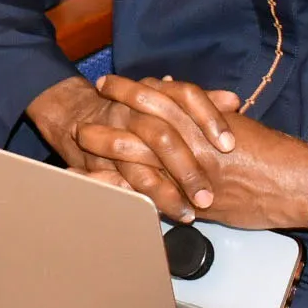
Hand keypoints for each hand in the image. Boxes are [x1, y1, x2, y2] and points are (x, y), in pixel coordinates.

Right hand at [27, 75, 231, 217]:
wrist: (74, 114)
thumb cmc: (129, 108)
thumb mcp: (162, 98)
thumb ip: (198, 102)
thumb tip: (232, 101)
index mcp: (152, 92)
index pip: (185, 96)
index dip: (208, 118)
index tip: (229, 144)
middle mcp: (131, 111)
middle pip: (162, 136)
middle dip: (186, 168)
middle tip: (209, 194)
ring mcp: (113, 137)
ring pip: (139, 166)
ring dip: (165, 193)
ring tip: (190, 214)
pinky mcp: (98, 163)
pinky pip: (121, 184)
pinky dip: (142, 199)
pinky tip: (161, 215)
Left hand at [85, 74, 307, 229]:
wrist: (296, 184)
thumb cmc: (275, 154)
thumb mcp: (239, 125)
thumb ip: (210, 113)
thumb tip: (187, 95)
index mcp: (204, 121)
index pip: (158, 98)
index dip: (130, 90)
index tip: (110, 85)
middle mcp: (194, 144)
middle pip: (141, 124)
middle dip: (111, 117)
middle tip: (87, 113)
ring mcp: (192, 174)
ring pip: (141, 158)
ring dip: (109, 151)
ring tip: (85, 146)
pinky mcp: (195, 203)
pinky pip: (155, 195)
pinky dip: (128, 189)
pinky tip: (107, 186)